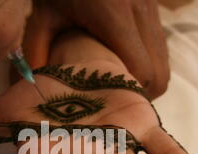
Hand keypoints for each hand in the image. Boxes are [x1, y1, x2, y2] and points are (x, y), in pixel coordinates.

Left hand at [23, 0, 169, 98]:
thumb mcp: (43, 15)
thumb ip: (38, 51)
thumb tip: (34, 87)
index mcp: (114, 16)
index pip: (140, 71)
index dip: (128, 93)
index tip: (109, 101)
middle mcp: (141, 12)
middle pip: (159, 73)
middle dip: (140, 92)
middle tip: (114, 98)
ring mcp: (151, 9)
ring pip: (163, 62)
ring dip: (146, 78)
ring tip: (118, 82)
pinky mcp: (154, 7)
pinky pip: (160, 47)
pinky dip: (148, 62)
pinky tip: (123, 61)